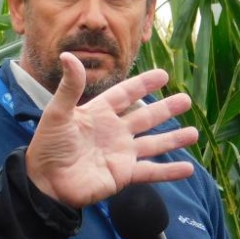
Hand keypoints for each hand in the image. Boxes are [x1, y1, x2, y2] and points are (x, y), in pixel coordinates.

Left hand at [24, 53, 196, 206]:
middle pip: (145, 117)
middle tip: (186, 100)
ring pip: (153, 143)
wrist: (45, 182)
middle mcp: (113, 131)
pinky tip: (188, 168)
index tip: (163, 75)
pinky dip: (169, 171)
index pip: (125, 95)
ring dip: (173, 138)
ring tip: (194, 133)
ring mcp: (120, 153)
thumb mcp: (57, 113)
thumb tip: (68, 56)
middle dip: (166, 109)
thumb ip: (69, 86)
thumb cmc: (48, 146)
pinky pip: (151, 172)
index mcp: (98, 113)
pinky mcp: (123, 175)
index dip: (143, 85)